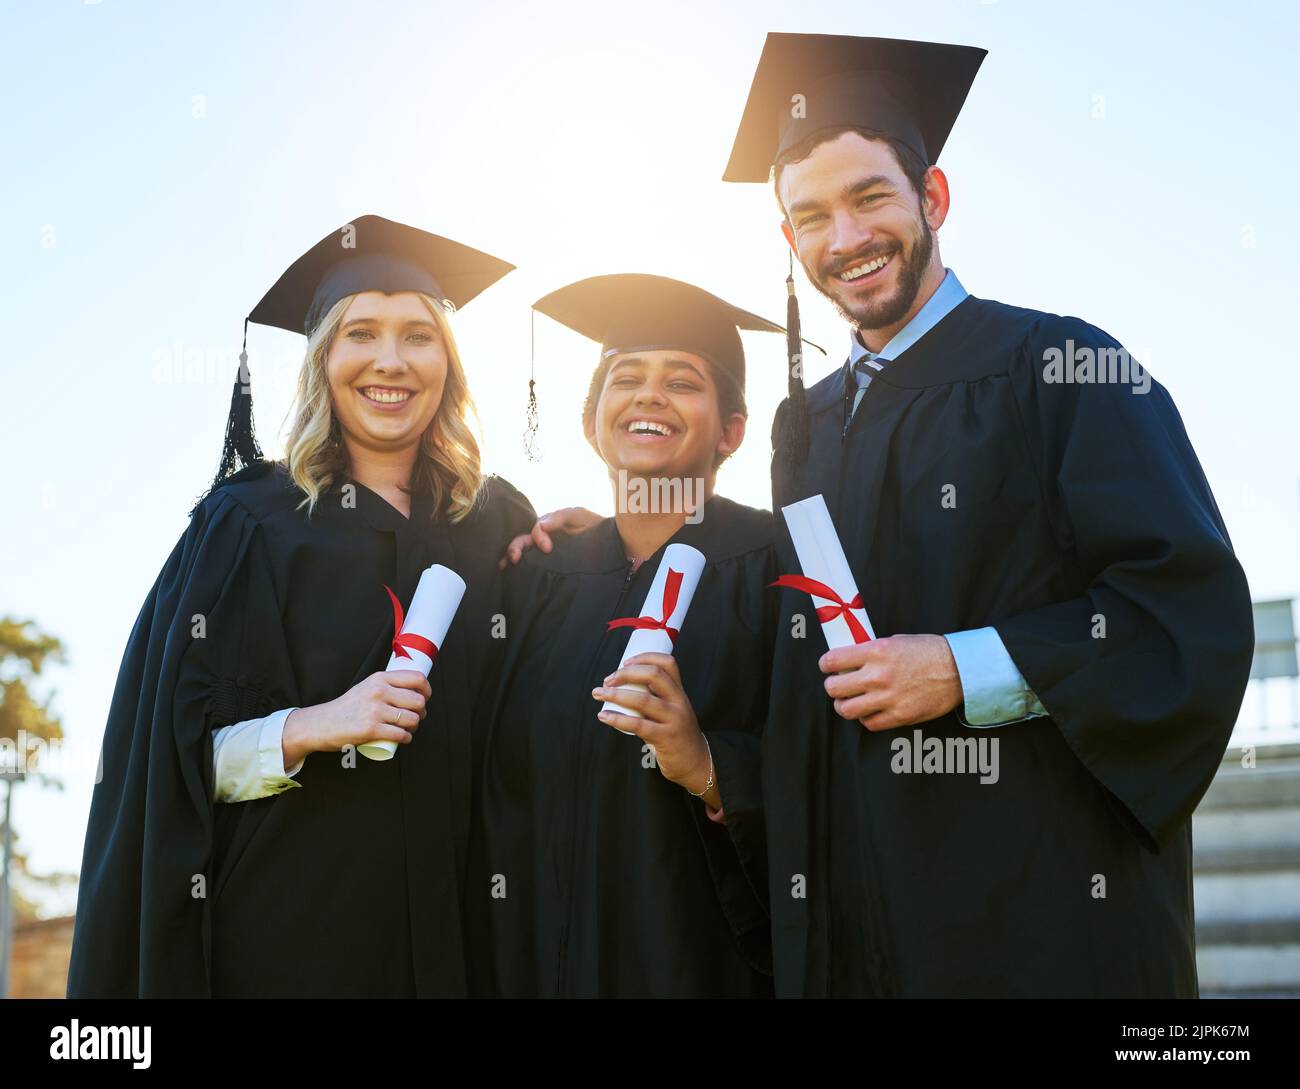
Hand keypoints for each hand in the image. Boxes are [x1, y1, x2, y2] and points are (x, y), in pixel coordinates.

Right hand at [283, 669, 430, 765]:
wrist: (322, 724)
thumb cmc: (347, 707)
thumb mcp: (366, 687)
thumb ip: (385, 685)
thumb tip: (413, 689)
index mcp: (379, 678)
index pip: (416, 678)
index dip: (427, 690)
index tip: (425, 698)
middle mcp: (378, 691)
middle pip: (418, 701)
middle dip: (422, 712)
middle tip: (416, 717)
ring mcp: (375, 710)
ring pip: (412, 719)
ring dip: (415, 727)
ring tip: (408, 728)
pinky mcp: (371, 729)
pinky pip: (400, 734)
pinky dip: (406, 738)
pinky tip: (404, 738)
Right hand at [498, 507, 602, 568]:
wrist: (610, 541)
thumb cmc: (594, 525)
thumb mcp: (577, 515)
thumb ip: (560, 517)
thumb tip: (541, 525)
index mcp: (549, 525)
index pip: (535, 530)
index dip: (538, 537)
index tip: (547, 548)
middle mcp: (544, 537)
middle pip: (523, 541)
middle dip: (515, 548)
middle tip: (514, 559)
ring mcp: (546, 551)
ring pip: (524, 553)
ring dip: (512, 557)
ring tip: (504, 566)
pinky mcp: (551, 563)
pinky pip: (534, 565)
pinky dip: (521, 569)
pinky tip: (512, 574)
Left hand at [591, 652, 719, 808]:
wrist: (696, 763)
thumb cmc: (676, 734)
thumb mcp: (671, 710)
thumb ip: (653, 699)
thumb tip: (620, 686)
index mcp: (679, 691)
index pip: (668, 663)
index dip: (645, 657)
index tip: (624, 662)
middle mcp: (679, 701)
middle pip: (654, 675)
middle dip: (626, 673)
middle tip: (608, 680)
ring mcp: (674, 719)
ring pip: (643, 699)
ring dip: (616, 694)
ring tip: (598, 693)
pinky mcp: (667, 738)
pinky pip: (638, 725)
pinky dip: (617, 719)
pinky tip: (604, 716)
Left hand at [819, 634, 962, 730]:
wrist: (959, 670)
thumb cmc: (928, 652)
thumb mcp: (895, 640)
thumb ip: (870, 651)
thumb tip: (848, 660)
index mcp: (876, 651)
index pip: (833, 660)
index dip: (825, 664)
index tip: (827, 667)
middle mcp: (878, 675)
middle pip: (834, 688)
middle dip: (832, 687)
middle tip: (838, 685)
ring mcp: (888, 698)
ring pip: (846, 710)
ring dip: (844, 705)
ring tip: (850, 701)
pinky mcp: (899, 716)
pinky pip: (869, 723)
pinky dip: (866, 718)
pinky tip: (870, 710)